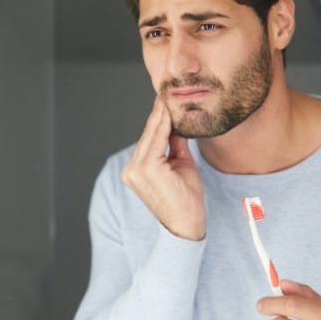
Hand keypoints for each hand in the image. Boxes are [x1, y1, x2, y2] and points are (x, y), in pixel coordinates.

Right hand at [121, 97, 205, 239]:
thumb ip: (176, 145)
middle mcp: (133, 170)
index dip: (158, 120)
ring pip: (151, 135)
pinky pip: (156, 141)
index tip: (166, 102)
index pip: (148, 139)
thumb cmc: (186, 199)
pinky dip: (163, 126)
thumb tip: (178, 126)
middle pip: (148, 135)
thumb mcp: (182, 165)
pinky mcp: (146, 170)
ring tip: (168, 99)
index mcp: (138, 170)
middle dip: (159, 114)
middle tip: (167, 94)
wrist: (188, 225)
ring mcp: (137, 171)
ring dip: (161, 116)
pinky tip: (169, 113)